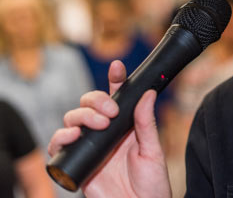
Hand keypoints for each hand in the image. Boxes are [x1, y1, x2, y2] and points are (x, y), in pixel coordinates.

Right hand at [48, 60, 171, 197]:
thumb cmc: (151, 185)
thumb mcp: (152, 151)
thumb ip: (146, 123)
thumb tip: (148, 93)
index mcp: (126, 126)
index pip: (117, 97)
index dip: (115, 79)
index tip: (117, 67)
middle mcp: (106, 133)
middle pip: (90, 104)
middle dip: (96, 100)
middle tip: (110, 112)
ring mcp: (89, 147)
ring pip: (72, 119)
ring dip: (81, 116)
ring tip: (98, 125)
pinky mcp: (76, 163)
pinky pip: (59, 146)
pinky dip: (60, 138)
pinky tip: (72, 136)